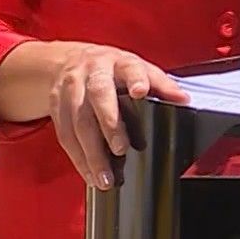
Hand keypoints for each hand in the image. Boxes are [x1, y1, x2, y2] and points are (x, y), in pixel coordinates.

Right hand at [48, 43, 187, 190]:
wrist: (68, 62)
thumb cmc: (111, 70)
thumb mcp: (137, 68)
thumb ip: (160, 84)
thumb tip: (183, 99)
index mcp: (118, 62)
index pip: (129, 68)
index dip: (135, 79)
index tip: (142, 92)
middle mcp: (92, 72)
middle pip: (98, 96)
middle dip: (109, 124)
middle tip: (121, 149)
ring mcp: (71, 89)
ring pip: (78, 122)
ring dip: (91, 152)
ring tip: (105, 177)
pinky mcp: (56, 108)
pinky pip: (65, 136)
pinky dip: (78, 159)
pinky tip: (91, 174)